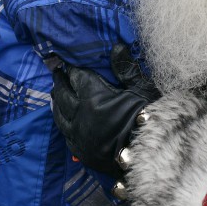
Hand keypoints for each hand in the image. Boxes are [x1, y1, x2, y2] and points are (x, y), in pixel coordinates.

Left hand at [52, 43, 158, 176]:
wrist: (151, 158)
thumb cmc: (150, 119)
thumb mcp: (141, 89)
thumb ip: (126, 68)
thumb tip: (116, 47)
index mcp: (93, 98)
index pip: (77, 78)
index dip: (73, 70)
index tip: (69, 63)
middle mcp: (80, 116)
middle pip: (63, 95)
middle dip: (60, 83)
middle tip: (57, 74)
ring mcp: (78, 135)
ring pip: (60, 115)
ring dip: (56, 102)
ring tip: (55, 93)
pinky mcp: (81, 152)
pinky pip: (65, 134)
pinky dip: (62, 122)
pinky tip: (63, 119)